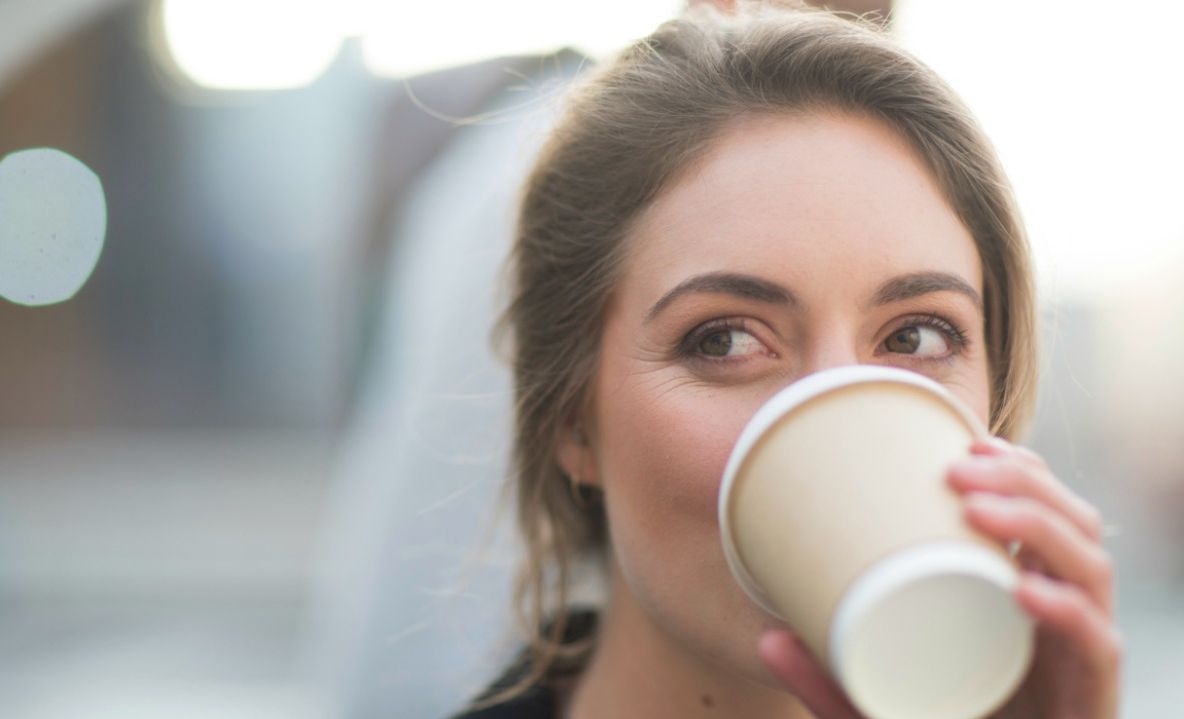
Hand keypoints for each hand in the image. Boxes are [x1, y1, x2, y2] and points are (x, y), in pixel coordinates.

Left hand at [756, 437, 1122, 718]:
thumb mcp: (881, 703)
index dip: (1018, 472)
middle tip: (958, 466)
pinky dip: (1067, 611)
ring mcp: (1080, 658)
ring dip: (1038, 524)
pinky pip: (1096, 646)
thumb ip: (831, 681)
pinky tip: (1024, 590)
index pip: (1048, 517)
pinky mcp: (1091, 699)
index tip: (963, 445)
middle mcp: (1063, 621)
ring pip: (1089, 569)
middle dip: (1022, 481)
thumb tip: (768, 641)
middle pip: (1073, 526)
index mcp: (1028, 604)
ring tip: (977, 507)